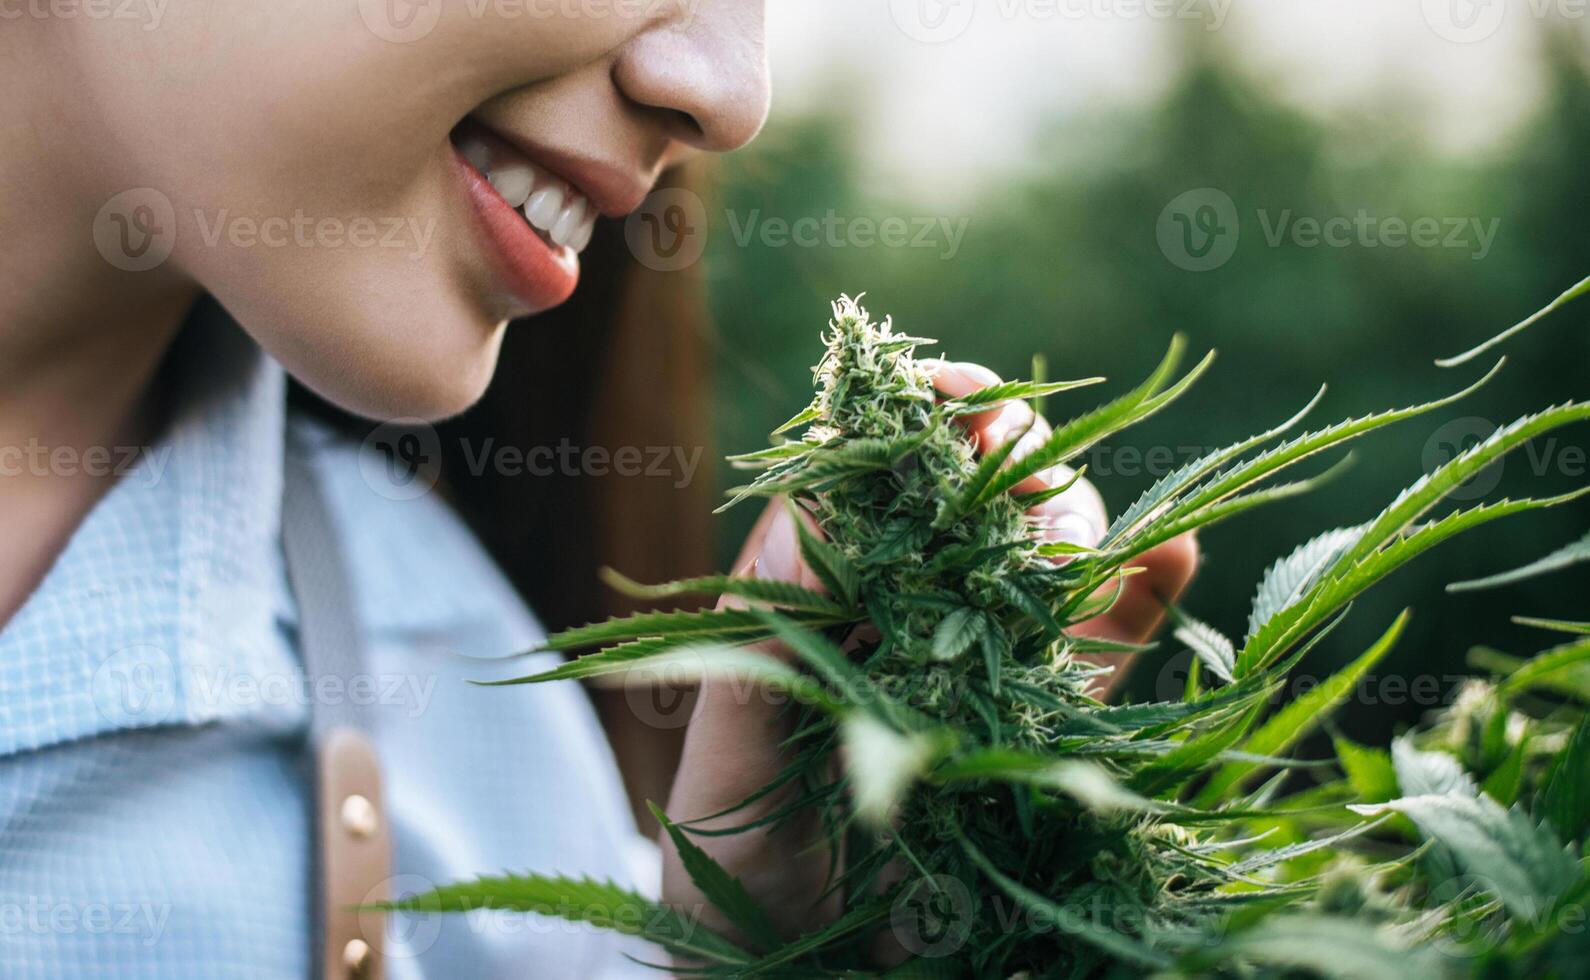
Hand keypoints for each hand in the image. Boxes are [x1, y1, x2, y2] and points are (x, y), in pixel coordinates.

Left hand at [661, 361, 1198, 945]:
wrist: (793, 974)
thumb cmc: (733, 868)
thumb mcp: (723, 762)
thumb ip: (753, 650)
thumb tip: (802, 516)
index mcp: (831, 605)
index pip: (878, 487)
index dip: (914, 426)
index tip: (943, 397)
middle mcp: (919, 620)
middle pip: (980, 505)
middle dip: (1006, 453)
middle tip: (1010, 443)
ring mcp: (991, 671)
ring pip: (1053, 560)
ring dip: (1074, 514)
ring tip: (1068, 519)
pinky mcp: (1050, 733)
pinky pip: (1105, 657)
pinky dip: (1144, 598)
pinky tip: (1169, 552)